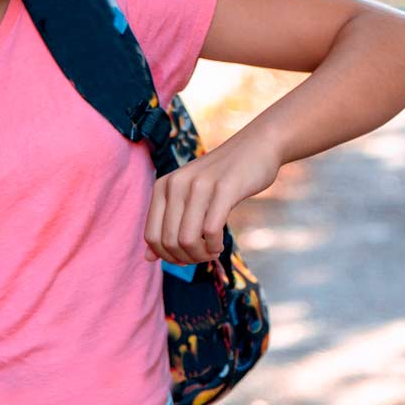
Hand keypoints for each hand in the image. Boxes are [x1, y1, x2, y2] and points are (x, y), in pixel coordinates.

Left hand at [143, 129, 282, 264]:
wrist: (257, 145)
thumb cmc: (222, 177)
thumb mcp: (188, 196)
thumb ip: (167, 224)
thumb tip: (147, 258)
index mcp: (163, 185)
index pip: (151, 236)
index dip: (167, 256)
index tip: (186, 258)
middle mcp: (177, 183)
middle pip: (169, 241)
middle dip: (186, 258)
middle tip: (203, 256)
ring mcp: (200, 185)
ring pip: (188, 239)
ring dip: (201, 255)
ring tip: (212, 252)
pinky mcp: (225, 189)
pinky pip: (211, 231)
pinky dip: (214, 246)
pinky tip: (220, 245)